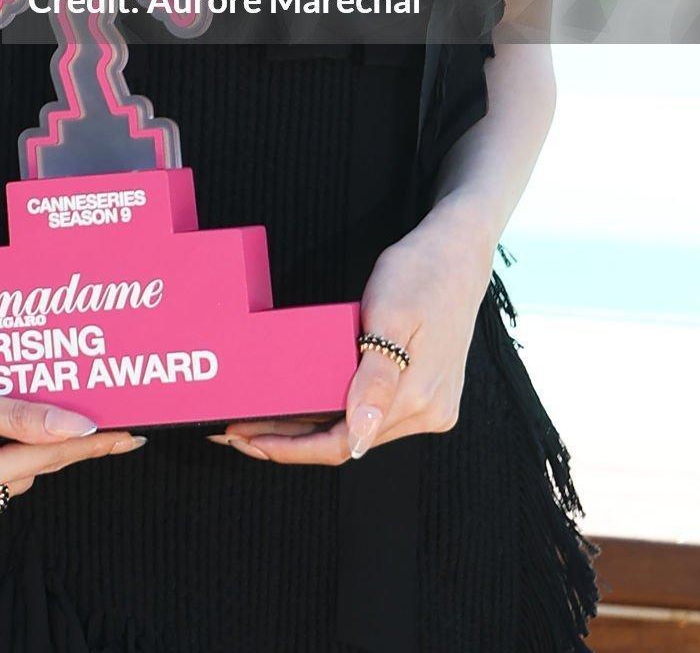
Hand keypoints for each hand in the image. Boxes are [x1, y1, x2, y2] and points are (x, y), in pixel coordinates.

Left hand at [207, 197, 495, 464]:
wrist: (460, 250)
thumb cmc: (422, 271)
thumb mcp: (391, 314)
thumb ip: (375, 378)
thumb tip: (357, 437)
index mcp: (419, 398)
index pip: (344, 444)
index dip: (292, 449)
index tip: (248, 440)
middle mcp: (430, 412)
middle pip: (348, 441)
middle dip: (291, 440)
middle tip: (238, 431)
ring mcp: (432, 404)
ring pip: (358, 429)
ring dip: (310, 428)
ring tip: (262, 418)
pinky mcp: (428, 391)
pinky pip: (372, 412)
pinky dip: (334, 412)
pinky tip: (305, 403)